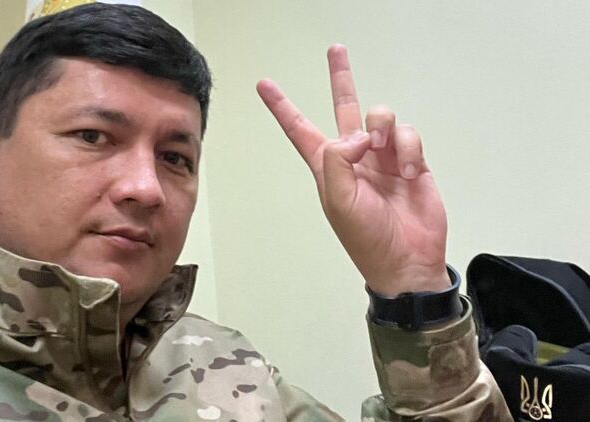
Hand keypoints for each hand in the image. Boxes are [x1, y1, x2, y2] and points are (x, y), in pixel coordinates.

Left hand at [256, 45, 448, 295]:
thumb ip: (337, 162)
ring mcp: (383, 156)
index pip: (300, 130)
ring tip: (386, 154)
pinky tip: (409, 172)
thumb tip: (356, 134)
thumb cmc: (368, 240)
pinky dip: (409, 148)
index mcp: (328, 167)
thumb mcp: (339, 202)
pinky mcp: (411, 160)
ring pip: (380, 117)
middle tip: (335, 51)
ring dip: (384, 127)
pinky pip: (408, 134)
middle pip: (344, 107)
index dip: (282, 107)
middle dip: (340, 78)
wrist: (408, 259)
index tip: (265, 85)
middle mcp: (354, 156)